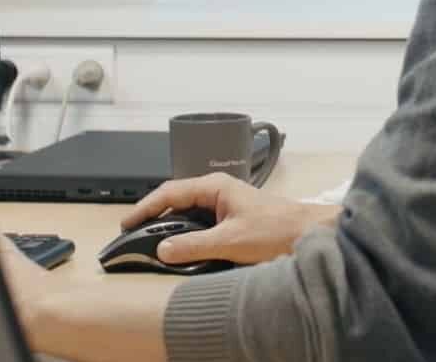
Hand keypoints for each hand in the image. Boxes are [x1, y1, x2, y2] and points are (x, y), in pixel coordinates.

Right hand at [121, 173, 340, 266]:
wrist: (309, 234)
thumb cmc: (277, 229)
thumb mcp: (231, 240)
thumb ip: (195, 245)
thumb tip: (163, 249)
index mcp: (214, 186)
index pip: (169, 192)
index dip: (145, 207)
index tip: (127, 223)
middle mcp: (217, 190)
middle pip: (176, 200)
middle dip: (154, 215)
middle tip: (133, 233)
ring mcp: (225, 203)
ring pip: (188, 212)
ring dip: (171, 225)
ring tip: (151, 240)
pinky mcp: (231, 218)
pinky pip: (200, 222)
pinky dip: (186, 233)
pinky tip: (181, 247)